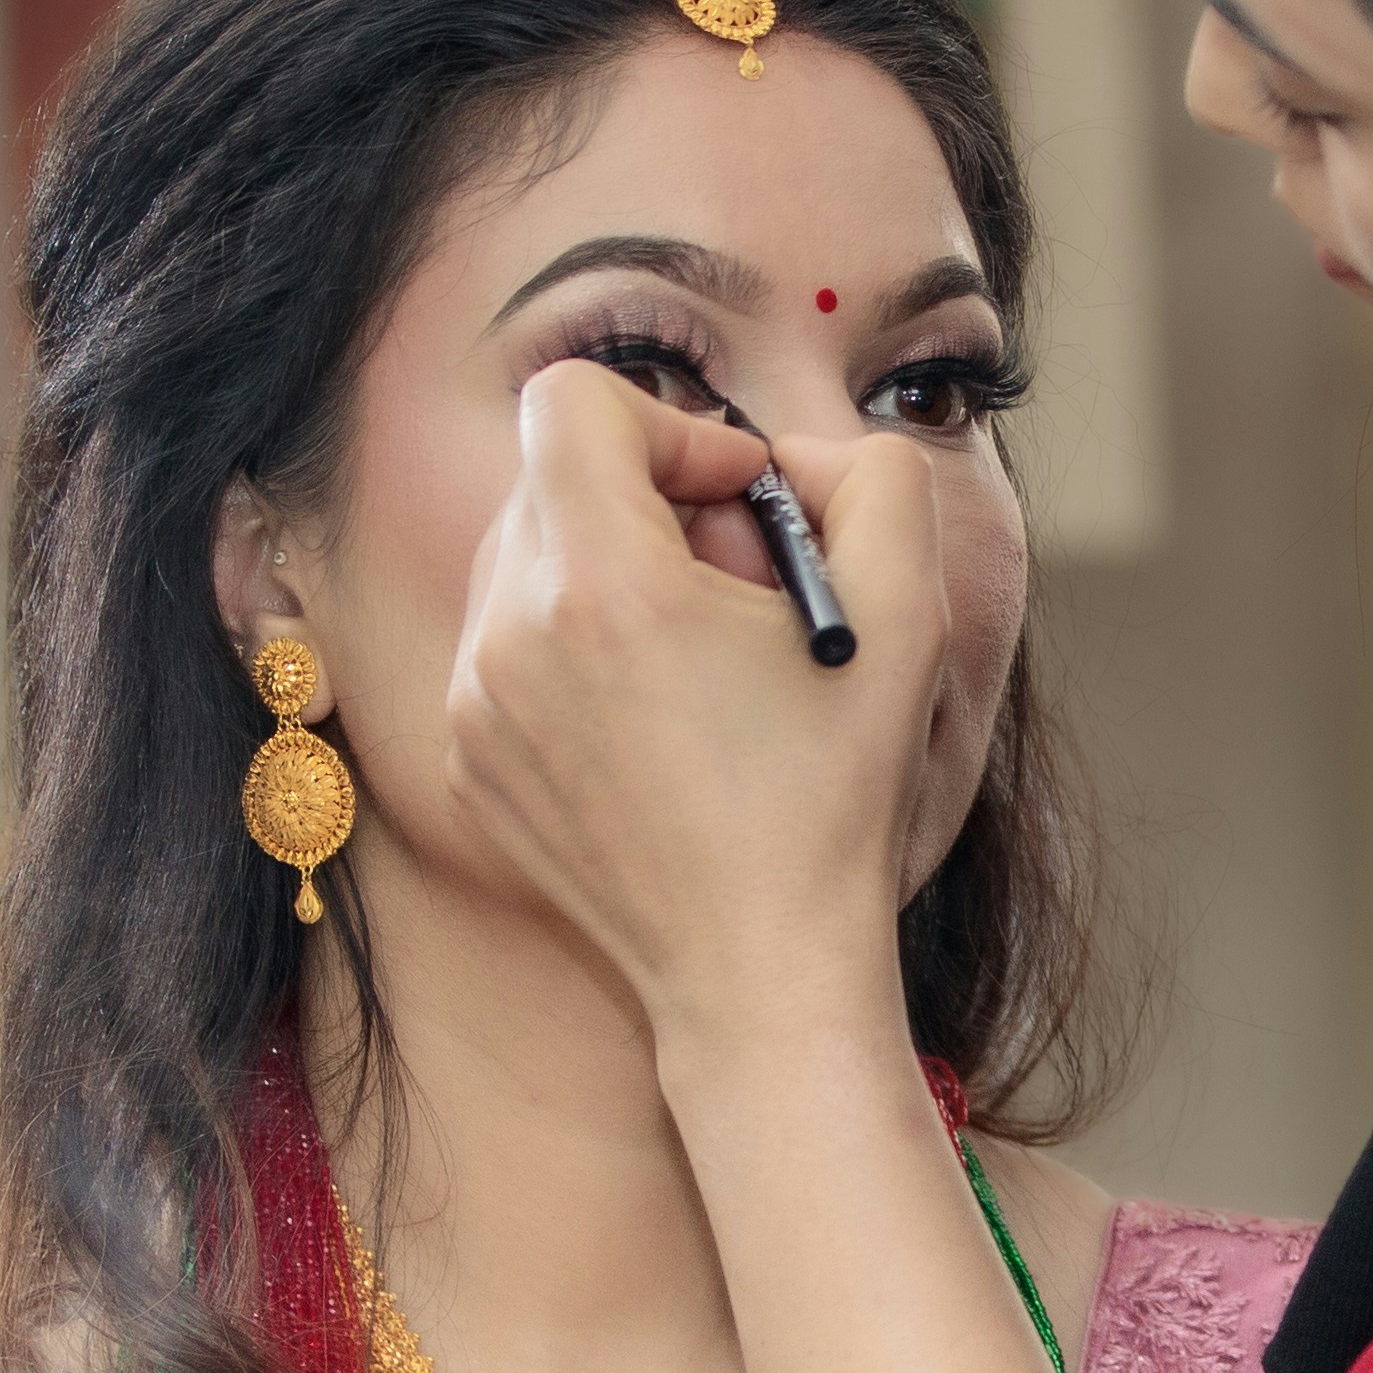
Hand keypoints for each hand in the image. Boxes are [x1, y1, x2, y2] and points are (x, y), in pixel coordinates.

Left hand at [435, 360, 943, 1042]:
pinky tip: (653, 722)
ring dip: (608, 572)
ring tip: (693, 659)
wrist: (757, 971)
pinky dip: (572, 650)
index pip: (573, 401)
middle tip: (732, 585)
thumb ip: (869, 480)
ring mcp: (470, 703)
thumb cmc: (834, 799)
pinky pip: (504, 645)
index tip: (734, 501)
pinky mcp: (464, 760)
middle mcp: (506, 634)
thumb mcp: (908, 616)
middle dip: (646, 501)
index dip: (671, 426)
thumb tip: (789, 458)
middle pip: (550, 478)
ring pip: (523, 559)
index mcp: (600, 585)